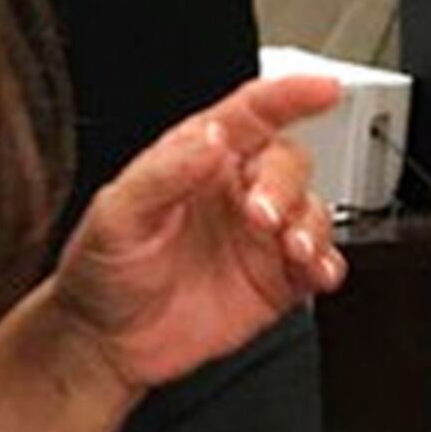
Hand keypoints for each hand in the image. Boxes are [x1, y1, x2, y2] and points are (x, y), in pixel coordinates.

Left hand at [44, 74, 348, 393]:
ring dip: (312, 227)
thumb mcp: (117, 213)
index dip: (290, 96)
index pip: (252, 114)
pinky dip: (327, 266)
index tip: (322, 89)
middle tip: (262, 216)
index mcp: (199, 159)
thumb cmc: (103, 269)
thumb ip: (164, 172)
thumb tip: (210, 139)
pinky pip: (319, 264)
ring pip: (312, 211)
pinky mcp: (275, 281)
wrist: (106, 342)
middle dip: (285, 186)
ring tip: (293, 250)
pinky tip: (315, 272)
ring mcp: (259, 237)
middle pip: (288, 165)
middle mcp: (236, 191)